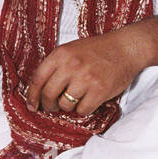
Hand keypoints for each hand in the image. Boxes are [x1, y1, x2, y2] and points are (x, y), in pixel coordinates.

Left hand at [26, 28, 144, 117]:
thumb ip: (56, 66)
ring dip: (67, 107)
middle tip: (52, 107)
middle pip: (48, 95)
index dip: (32, 96)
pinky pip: (82, 110)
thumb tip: (39, 90)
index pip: (37, 79)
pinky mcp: (99, 90)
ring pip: (65, 105)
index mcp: (60, 54)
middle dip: (48, 105)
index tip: (32, 105)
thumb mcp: (71, 50)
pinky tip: (87, 102)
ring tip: (74, 100)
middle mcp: (71, 66)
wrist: (125, 48)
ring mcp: (85, 78)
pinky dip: (82, 110)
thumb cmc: (97, 50)